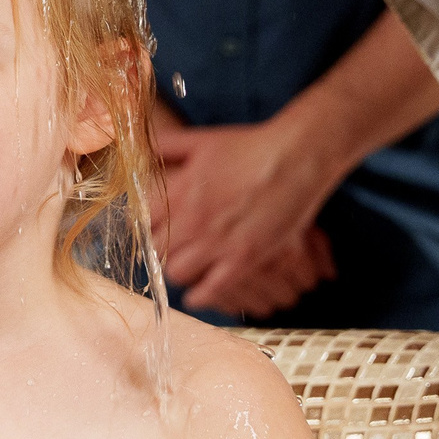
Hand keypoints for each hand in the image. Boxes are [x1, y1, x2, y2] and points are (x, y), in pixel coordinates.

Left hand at [155, 117, 337, 317]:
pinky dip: (200, 296)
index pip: (144, 221)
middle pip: (157, 250)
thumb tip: (144, 147)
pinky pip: (212, 289)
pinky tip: (197, 297)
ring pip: (178, 272)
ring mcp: (217, 243)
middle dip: (159, 250)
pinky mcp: (244, 259)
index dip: (147, 225)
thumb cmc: (249, 146)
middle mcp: (192, 221)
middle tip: (168, 248)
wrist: (294, 159)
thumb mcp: (201, 140)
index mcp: (178, 193)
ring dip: (178, 271)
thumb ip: (168, 144)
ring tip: (184, 269)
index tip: (154, 226)